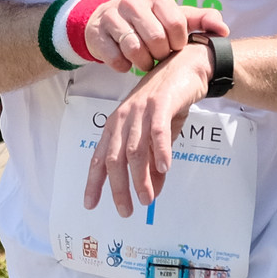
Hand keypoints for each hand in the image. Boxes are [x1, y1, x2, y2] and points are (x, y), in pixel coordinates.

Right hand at [82, 0, 228, 71]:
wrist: (106, 21)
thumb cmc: (148, 21)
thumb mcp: (175, 17)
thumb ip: (202, 21)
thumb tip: (224, 30)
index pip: (176, 25)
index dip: (178, 43)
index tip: (173, 46)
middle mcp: (133, 1)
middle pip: (156, 39)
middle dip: (160, 55)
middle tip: (157, 55)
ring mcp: (113, 16)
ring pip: (135, 50)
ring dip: (143, 63)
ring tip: (144, 60)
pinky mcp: (97, 33)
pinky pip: (116, 59)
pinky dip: (124, 66)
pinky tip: (126, 61)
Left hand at [84, 44, 216, 217]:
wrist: (186, 66)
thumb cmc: (168, 103)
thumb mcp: (158, 136)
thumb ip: (152, 164)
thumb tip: (151, 194)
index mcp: (116, 125)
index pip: (100, 157)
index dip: (94, 182)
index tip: (90, 204)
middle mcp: (123, 118)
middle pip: (115, 159)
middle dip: (118, 188)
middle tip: (126, 210)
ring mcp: (140, 110)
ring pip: (134, 150)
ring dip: (140, 178)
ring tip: (146, 199)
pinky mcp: (160, 103)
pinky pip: (157, 132)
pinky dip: (159, 151)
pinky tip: (164, 169)